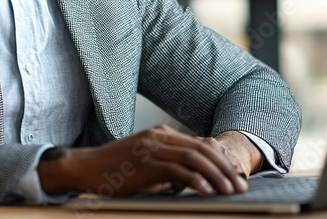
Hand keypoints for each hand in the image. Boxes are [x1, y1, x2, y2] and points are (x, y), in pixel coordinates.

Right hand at [36, 125, 262, 196]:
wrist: (86, 168)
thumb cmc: (114, 171)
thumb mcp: (146, 165)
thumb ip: (168, 169)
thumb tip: (192, 182)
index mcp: (161, 135)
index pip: (200, 144)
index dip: (221, 161)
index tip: (236, 177)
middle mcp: (159, 137)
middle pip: (202, 149)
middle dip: (225, 168)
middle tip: (240, 186)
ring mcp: (152, 147)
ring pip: (195, 158)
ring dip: (216, 175)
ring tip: (229, 191)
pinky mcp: (145, 162)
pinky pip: (178, 170)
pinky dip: (196, 180)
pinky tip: (207, 191)